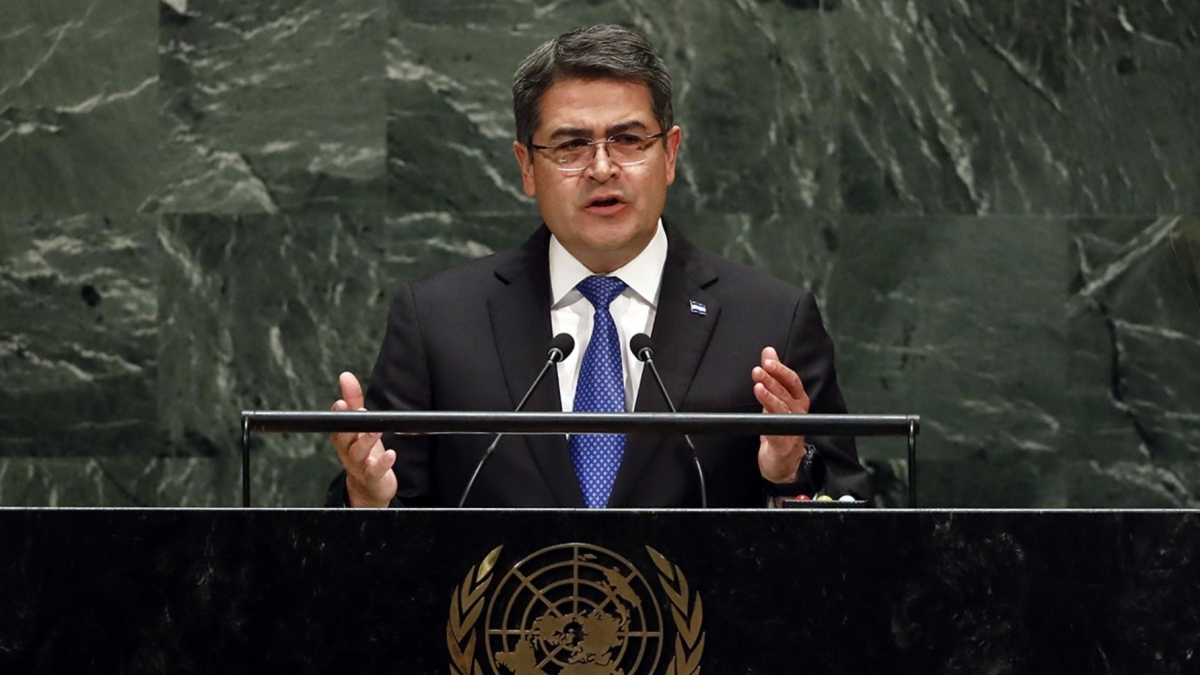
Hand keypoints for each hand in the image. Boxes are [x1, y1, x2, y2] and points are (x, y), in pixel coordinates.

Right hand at [330, 372, 397, 507]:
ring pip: (358, 453)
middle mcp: (347, 451)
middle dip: (350, 424)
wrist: (369, 486)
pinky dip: (383, 463)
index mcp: (342, 437)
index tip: (342, 402)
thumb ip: (353, 400)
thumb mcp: (358, 425)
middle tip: (360, 410)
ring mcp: (359, 465)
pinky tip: (391, 454)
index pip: (337, 423)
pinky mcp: (372, 477)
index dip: (339, 413)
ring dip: (367, 440)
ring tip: (376, 430)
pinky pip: (375, 471)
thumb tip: (345, 376)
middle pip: (345, 438)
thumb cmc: (364, 451)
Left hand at [752, 346, 810, 482]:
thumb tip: (768, 351)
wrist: (784, 461)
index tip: (768, 359)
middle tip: (758, 371)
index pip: (792, 380)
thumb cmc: (780, 427)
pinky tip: (761, 412)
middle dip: (772, 380)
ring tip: (758, 386)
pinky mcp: (783, 443)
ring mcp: (792, 427)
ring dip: (770, 396)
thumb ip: (773, 375)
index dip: (781, 370)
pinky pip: (776, 429)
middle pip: (786, 392)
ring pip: (781, 408)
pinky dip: (769, 420)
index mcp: (797, 399)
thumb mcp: (776, 398)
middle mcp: (798, 411)